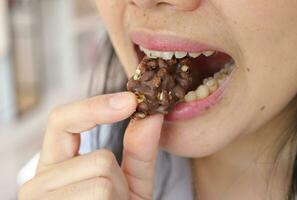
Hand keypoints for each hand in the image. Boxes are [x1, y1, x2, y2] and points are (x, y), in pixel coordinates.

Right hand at [18, 92, 163, 199]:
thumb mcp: (129, 184)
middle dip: (119, 184)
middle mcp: (38, 181)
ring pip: (102, 180)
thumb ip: (138, 150)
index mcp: (56, 165)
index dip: (96, 107)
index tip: (130, 99)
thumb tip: (151, 115)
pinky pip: (100, 196)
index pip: (63, 120)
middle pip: (100, 159)